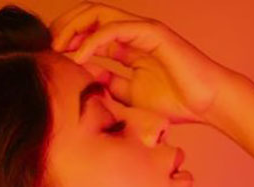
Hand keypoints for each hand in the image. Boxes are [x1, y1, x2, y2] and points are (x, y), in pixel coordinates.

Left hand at [49, 1, 238, 124]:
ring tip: (56, 50)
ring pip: (96, 15)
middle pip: (88, 17)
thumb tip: (87, 83)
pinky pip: (112, 30)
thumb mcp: (132, 99)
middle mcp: (132, 33)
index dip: (67, 45)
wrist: (208, 103)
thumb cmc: (178, 104)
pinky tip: (78, 58)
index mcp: (128, 48)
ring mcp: (141, 30)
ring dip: (72, 29)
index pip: (90, 36)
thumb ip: (111, 88)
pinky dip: (92, 42)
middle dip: (63, 30)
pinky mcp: (150, 32)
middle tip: (46, 50)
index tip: (50, 63)